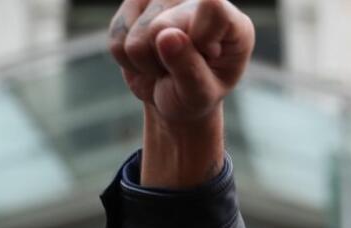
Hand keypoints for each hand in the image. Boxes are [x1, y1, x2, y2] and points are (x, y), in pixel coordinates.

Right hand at [108, 0, 253, 127]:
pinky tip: (147, 56)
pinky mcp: (135, 1)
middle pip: (163, 26)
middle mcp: (199, 1)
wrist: (172, 95)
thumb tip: (166, 35)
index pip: (213, 7)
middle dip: (164, 60)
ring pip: (139, 34)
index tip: (207, 55)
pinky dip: (126, 58)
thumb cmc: (195, 95)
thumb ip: (189, 69)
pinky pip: (117, 35)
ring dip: (145, 62)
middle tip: (179, 71)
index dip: (199, 36)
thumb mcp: (199, 95)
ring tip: (164, 65)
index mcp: (233, 24)